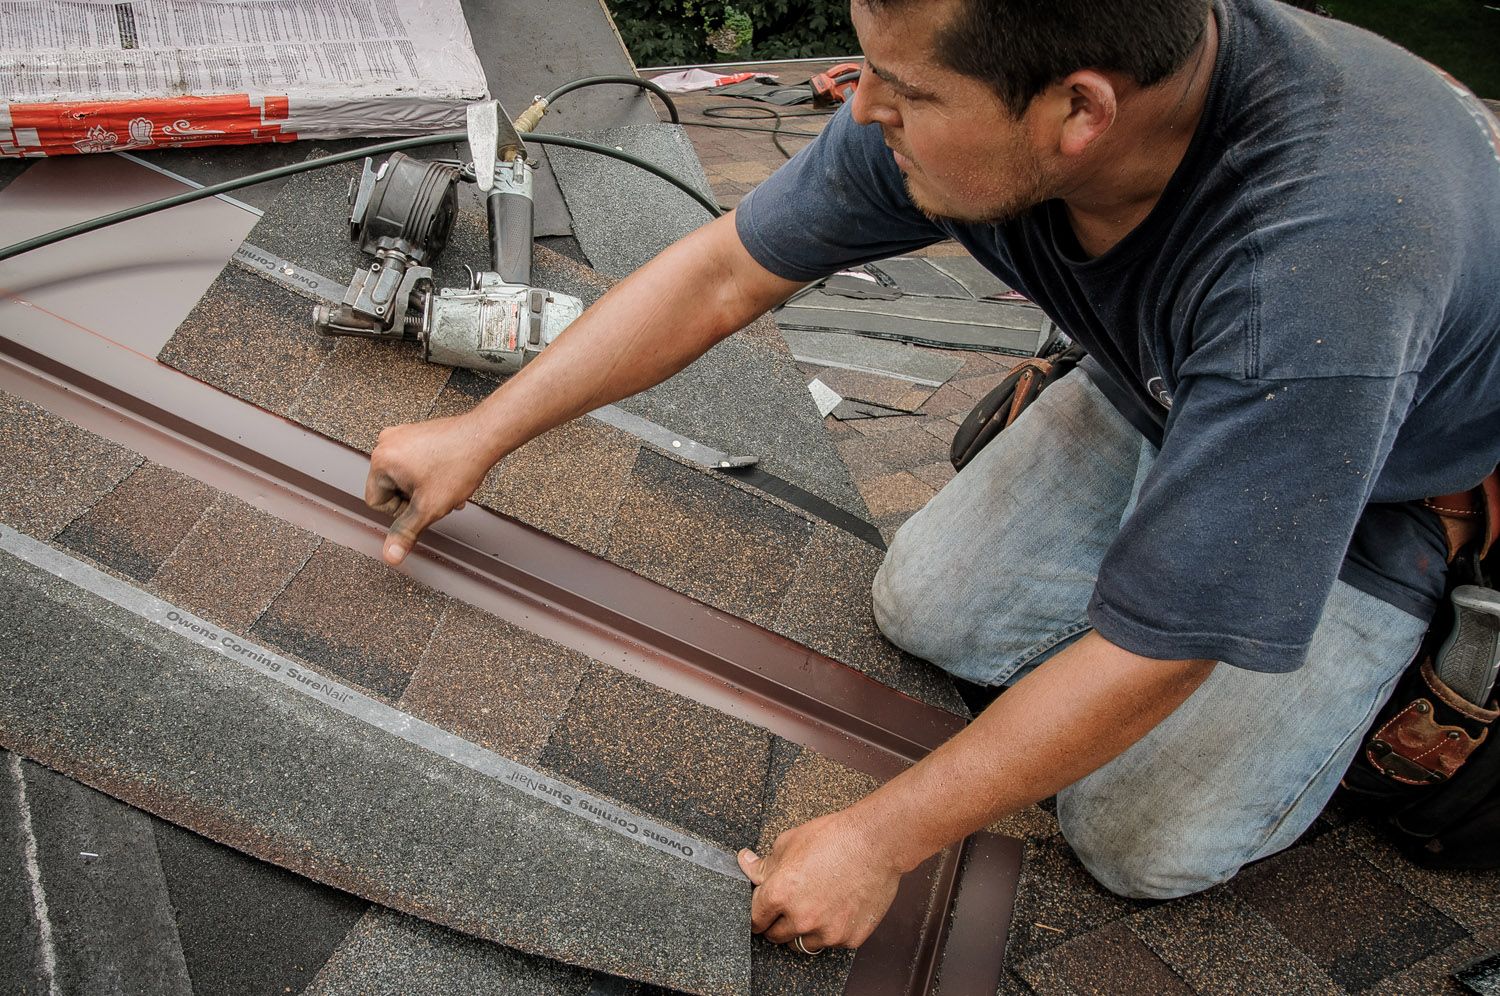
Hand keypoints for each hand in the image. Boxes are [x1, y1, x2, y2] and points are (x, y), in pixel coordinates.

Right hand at [365, 414, 493, 564]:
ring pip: (405, 479)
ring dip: (425, 489)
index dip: (401, 511)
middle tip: (438, 494)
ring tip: (447, 486)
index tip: (422, 503)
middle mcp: (385, 443)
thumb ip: (406, 532)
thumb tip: (391, 556)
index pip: (376, 502)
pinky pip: (413, 463)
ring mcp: (401, 436)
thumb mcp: (428, 508)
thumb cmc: (458, 465)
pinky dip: (429, 474)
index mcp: (380, 460)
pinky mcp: (416, 433)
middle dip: (416, 499)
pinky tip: (448, 476)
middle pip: (391, 490)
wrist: (484, 437)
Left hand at [738, 810, 902, 950]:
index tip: (762, 912)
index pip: (754, 920)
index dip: (757, 914)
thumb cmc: (833, 837)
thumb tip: (745, 863)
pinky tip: (837, 907)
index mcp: (780, 894)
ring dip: (803, 931)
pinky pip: (831, 942)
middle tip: (790, 906)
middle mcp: (801, 918)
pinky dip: (831, 930)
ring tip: (815, 906)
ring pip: (802, 944)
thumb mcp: (789, 842)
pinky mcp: (850, 938)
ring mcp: (827, 932)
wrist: (876, 843)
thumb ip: (764, 863)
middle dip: (778, 923)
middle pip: (775, 937)